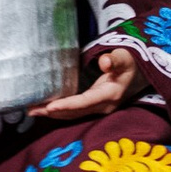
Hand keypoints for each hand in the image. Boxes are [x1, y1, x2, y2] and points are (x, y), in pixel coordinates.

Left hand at [27, 48, 142, 122]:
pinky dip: (60, 111)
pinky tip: (46, 108)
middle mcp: (103, 106)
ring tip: (32, 111)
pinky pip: (75, 111)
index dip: (66, 105)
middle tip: (30, 110)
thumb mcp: (125, 57)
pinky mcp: (94, 106)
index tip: (49, 107)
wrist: (140, 73)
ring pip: (73, 114)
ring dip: (53, 114)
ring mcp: (99, 108)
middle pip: (75, 112)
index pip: (84, 102)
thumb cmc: (130, 61)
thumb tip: (104, 62)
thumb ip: (114, 59)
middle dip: (53, 112)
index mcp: (110, 94)